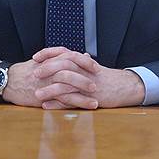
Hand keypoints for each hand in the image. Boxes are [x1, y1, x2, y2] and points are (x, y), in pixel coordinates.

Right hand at [0, 53, 95, 107]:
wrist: (8, 81)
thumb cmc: (26, 71)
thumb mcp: (43, 61)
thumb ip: (61, 58)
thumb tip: (80, 54)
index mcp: (51, 60)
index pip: (71, 56)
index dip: (84, 61)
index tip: (95, 65)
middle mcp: (50, 70)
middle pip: (72, 70)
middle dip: (87, 76)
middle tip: (99, 82)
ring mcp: (47, 83)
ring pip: (69, 86)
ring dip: (84, 93)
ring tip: (97, 99)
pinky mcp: (45, 95)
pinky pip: (63, 99)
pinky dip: (77, 103)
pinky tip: (86, 107)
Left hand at [30, 47, 144, 108]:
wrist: (124, 87)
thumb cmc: (107, 78)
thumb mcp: (93, 67)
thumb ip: (81, 62)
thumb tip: (73, 56)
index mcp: (83, 62)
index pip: (64, 52)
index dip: (49, 53)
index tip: (36, 57)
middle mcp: (84, 71)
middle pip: (64, 65)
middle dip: (47, 69)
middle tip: (34, 74)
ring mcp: (87, 84)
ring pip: (66, 84)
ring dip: (50, 89)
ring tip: (37, 94)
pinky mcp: (89, 97)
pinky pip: (71, 101)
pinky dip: (58, 103)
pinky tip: (47, 106)